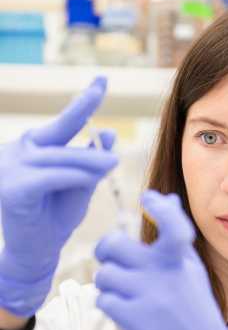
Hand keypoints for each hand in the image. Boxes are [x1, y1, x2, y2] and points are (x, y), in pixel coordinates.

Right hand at [0, 77, 117, 316]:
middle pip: (64, 140)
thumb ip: (92, 159)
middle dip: (92, 150)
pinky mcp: (11, 188)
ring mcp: (10, 167)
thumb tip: (107, 133)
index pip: (64, 121)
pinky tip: (87, 179)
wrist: (38, 250)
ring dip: (89, 163)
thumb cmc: (60, 214)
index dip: (84, 101)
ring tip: (112, 164)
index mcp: (36, 146)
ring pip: (61, 158)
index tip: (103, 79)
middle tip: (115, 158)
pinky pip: (51, 176)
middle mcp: (19, 150)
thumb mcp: (83, 182)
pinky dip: (73, 177)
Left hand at [94, 190, 227, 329]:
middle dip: (107, 248)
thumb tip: (168, 197)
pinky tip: (125, 305)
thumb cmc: (193, 300)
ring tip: (124, 287)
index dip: (160, 207)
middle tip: (111, 253)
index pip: (173, 225)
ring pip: (104, 274)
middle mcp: (162, 273)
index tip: (147, 198)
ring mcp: (147, 297)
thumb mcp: (189, 263)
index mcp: (178, 258)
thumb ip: (175, 232)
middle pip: (113, 245)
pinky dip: (109, 301)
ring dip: (109, 280)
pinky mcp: (133, 320)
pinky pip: (103, 299)